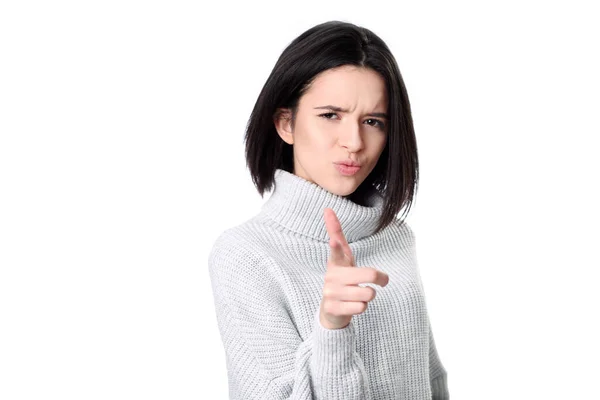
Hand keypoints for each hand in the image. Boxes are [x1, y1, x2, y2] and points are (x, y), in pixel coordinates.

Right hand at [319, 208, 388, 329]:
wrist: (330, 310)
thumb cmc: (342, 278)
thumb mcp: (342, 257)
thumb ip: (336, 235)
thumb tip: (327, 208)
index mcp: (335, 262)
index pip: (336, 251)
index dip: (336, 246)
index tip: (334, 242)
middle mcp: (331, 277)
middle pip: (370, 274)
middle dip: (379, 279)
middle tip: (378, 282)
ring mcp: (330, 293)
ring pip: (368, 293)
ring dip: (368, 295)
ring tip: (357, 295)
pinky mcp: (332, 309)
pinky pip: (361, 307)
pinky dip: (361, 307)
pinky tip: (352, 306)